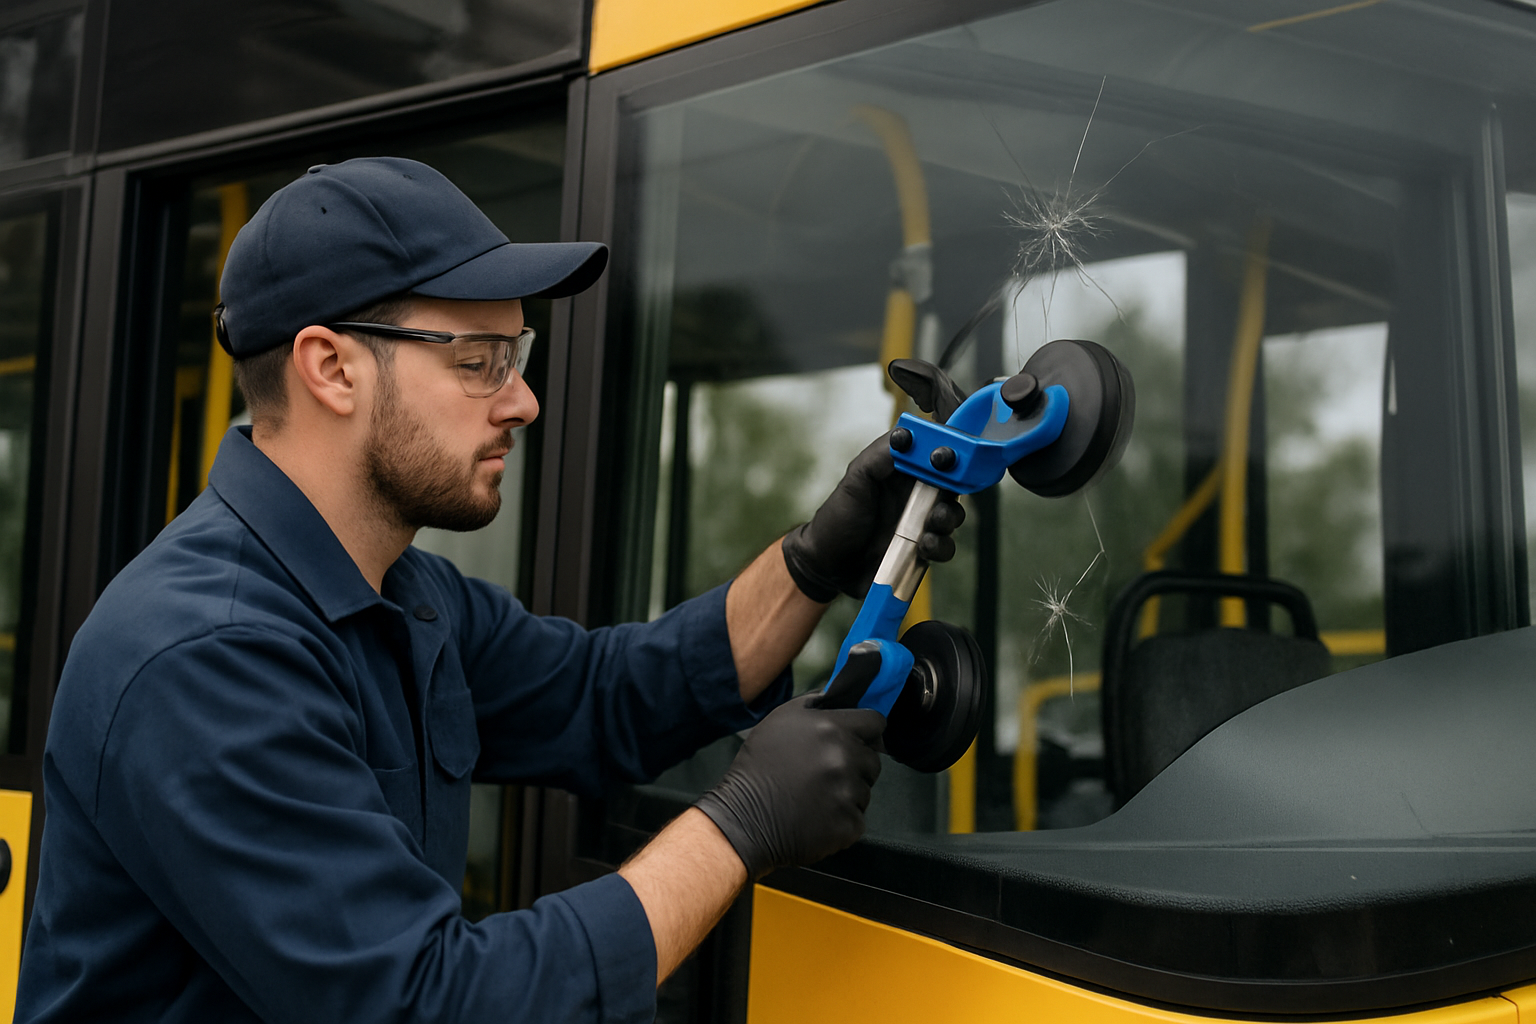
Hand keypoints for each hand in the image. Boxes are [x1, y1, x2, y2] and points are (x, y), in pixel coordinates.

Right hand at [694, 659, 885, 879]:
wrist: (744, 818)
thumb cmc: (759, 765)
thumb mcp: (780, 718)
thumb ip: (815, 703)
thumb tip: (841, 696)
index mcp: (832, 728)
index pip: (875, 722)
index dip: (867, 730)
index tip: (858, 738)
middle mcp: (845, 757)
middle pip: (873, 759)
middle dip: (855, 764)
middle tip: (825, 773)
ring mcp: (848, 793)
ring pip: (865, 790)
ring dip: (848, 793)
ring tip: (817, 796)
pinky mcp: (848, 824)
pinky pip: (858, 819)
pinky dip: (842, 820)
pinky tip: (818, 817)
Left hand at [781, 359, 967, 601]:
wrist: (830, 566)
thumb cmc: (838, 519)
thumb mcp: (854, 482)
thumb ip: (878, 457)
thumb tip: (907, 437)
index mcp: (899, 471)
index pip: (931, 453)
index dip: (944, 451)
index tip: (945, 457)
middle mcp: (913, 493)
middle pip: (950, 483)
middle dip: (954, 487)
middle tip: (944, 493)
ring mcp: (920, 522)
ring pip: (952, 514)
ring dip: (947, 517)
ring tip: (931, 524)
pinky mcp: (923, 549)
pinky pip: (945, 545)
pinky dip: (940, 545)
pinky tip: (923, 547)